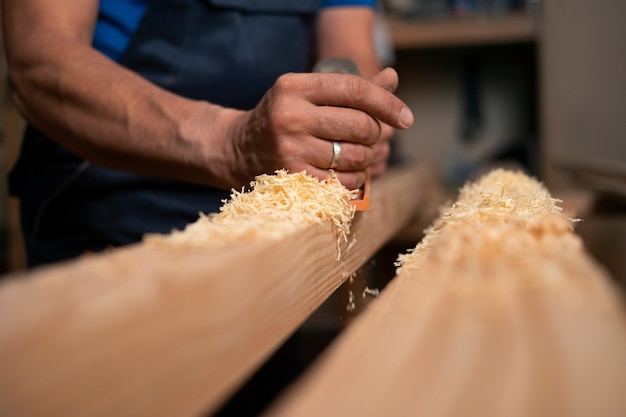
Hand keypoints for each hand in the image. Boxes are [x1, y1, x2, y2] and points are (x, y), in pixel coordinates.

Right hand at [224, 67, 412, 189]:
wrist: (238, 148)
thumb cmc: (284, 117)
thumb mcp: (309, 95)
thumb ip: (350, 89)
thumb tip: (392, 78)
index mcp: (296, 87)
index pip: (355, 90)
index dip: (387, 104)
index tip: (406, 118)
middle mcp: (291, 115)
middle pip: (361, 126)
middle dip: (374, 135)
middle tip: (369, 138)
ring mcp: (290, 148)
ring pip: (355, 156)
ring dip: (366, 159)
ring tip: (357, 155)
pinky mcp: (292, 176)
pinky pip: (343, 181)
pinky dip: (354, 179)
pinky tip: (347, 173)